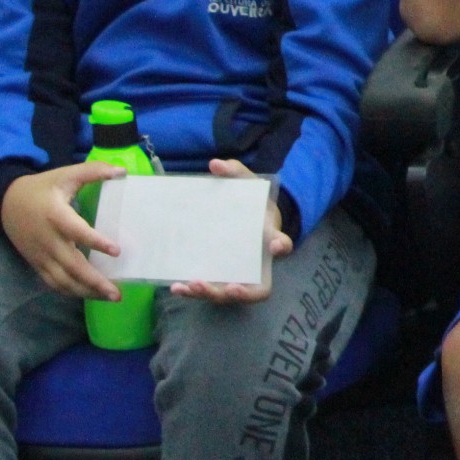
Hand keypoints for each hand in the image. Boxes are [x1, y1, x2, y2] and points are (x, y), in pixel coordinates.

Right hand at [0, 164, 125, 300]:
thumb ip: (93, 171)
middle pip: (71, 266)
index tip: (117, 251)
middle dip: (95, 281)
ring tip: (110, 297)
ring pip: (62, 280)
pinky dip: (70, 291)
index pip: (77, 232)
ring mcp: (40, 255)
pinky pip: (53, 282)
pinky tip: (89, 295)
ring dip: (86, 291)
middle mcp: (48, 240)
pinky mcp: (36, 263)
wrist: (6, 202)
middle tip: (118, 293)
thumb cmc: (42, 188)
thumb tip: (122, 170)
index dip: (96, 242)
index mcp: (56, 216)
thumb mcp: (65, 174)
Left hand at [172, 159, 291, 304]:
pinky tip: (176, 286)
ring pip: (231, 295)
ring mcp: (239, 276)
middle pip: (259, 289)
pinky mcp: (219, 280)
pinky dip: (193, 293)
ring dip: (211, 293)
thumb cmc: (249, 204)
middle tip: (229, 286)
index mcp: (269, 238)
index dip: (280, 246)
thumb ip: (235, 172)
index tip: (272, 245)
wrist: (243, 219)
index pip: (283, 244)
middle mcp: (258, 264)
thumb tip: (215, 164)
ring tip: (190, 284)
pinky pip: (210, 293)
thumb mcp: (246, 185)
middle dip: (242, 292)